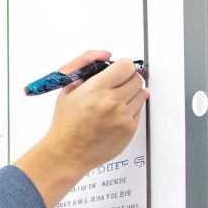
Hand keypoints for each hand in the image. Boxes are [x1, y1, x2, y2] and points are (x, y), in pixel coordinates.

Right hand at [13, 50, 148, 207]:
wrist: (68, 152)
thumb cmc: (66, 122)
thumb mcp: (69, 87)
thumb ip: (86, 65)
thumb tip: (106, 56)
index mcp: (97, 89)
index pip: (126, 66)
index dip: (122, 67)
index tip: (118, 70)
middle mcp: (113, 102)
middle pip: (137, 79)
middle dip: (128, 78)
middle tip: (118, 84)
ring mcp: (123, 117)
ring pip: (141, 94)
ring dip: (131, 93)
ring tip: (116, 100)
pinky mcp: (129, 130)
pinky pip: (139, 111)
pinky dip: (131, 109)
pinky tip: (116, 114)